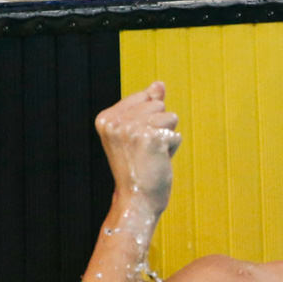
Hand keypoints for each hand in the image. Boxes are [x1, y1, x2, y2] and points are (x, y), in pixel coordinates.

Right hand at [94, 82, 181, 214]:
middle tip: (145, 150)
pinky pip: (176, 134)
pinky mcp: (150, 139)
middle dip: (159, 127)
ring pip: (170, 117)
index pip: (145, 97)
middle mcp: (115, 122)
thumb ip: (148, 105)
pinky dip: (172, 148)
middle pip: (159, 105)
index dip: (149, 119)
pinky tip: (157, 161)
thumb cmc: (140, 165)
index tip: (136, 141)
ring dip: (167, 137)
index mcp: (106, 118)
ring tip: (151, 155)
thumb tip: (159, 83)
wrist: (137, 198)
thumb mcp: (139, 131)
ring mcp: (131, 130)